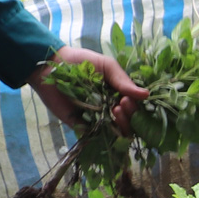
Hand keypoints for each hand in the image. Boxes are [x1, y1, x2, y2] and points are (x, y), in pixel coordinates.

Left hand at [30, 45, 149, 131]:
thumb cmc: (81, 61)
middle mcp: (110, 108)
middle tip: (121, 105)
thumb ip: (123, 81)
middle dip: (129, 117)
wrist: (52, 65)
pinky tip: (102, 124)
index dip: (135, 108)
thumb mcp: (107, 66)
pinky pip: (95, 136)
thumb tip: (146, 95)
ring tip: (114, 111)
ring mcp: (96, 118)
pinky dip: (102, 135)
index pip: (135, 109)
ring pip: (116, 132)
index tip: (128, 99)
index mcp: (118, 94)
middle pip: (128, 123)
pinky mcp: (81, 124)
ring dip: (120, 126)